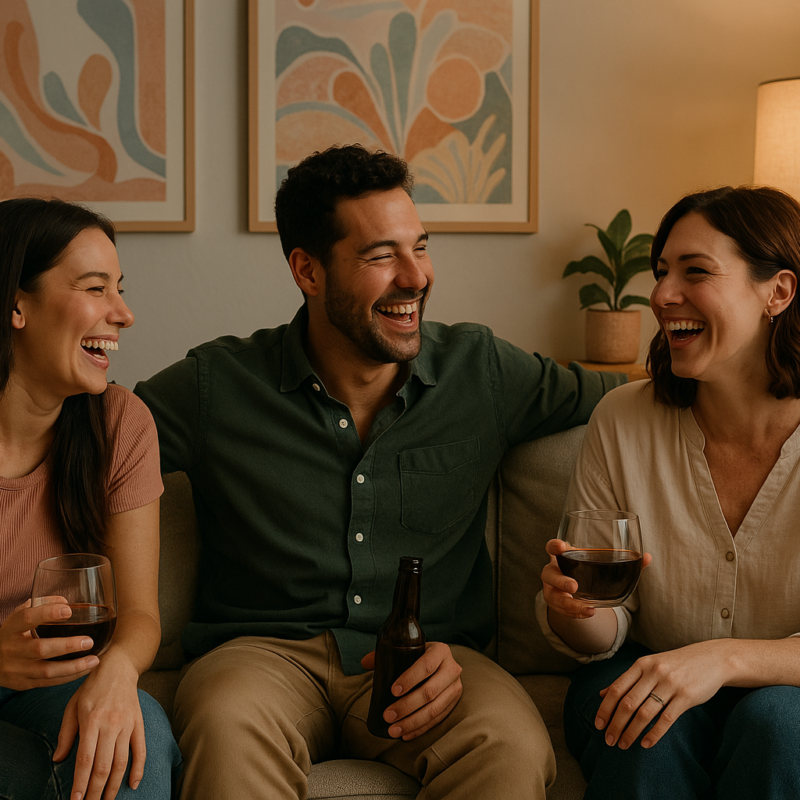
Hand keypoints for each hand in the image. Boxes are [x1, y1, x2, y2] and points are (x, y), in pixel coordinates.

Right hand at [0, 601, 99, 690]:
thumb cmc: (13, 633)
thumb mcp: (20, 616)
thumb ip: (42, 605)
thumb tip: (66, 602)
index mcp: (12, 628)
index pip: (27, 618)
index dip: (48, 613)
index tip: (69, 611)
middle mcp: (13, 649)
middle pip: (40, 649)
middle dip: (67, 646)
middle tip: (88, 641)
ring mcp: (17, 669)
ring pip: (46, 671)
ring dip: (73, 666)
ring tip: (94, 660)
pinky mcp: (23, 683)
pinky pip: (48, 682)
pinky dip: (68, 677)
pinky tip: (85, 670)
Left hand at [54, 650, 144, 799]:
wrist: (119, 667)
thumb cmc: (92, 688)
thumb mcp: (72, 707)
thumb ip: (66, 734)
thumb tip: (58, 760)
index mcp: (92, 721)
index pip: (85, 759)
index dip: (80, 783)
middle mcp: (111, 724)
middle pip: (103, 766)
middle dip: (95, 791)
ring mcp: (127, 724)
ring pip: (121, 762)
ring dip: (113, 786)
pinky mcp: (139, 723)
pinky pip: (140, 750)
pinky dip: (138, 769)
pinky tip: (133, 785)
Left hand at [361, 641, 462, 739]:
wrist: (440, 662)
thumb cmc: (419, 656)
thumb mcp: (406, 650)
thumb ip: (385, 654)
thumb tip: (365, 663)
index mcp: (440, 651)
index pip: (426, 665)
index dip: (410, 679)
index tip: (393, 691)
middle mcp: (452, 668)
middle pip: (430, 691)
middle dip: (407, 706)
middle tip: (388, 715)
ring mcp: (455, 687)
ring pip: (435, 709)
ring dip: (413, 722)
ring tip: (394, 729)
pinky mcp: (455, 702)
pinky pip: (438, 719)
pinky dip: (421, 728)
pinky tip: (406, 734)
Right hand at [541, 539, 651, 619]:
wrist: (574, 586)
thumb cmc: (588, 568)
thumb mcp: (600, 562)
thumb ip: (624, 559)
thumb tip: (648, 557)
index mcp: (563, 555)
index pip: (552, 547)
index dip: (554, 547)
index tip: (560, 547)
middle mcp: (553, 571)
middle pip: (548, 574)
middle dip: (560, 580)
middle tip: (574, 586)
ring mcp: (552, 589)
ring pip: (553, 597)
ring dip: (569, 604)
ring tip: (588, 609)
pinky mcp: (556, 604)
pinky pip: (562, 611)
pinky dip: (575, 614)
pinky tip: (589, 614)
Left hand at [595, 641, 731, 749]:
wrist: (711, 659)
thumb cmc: (676, 664)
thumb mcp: (649, 665)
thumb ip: (627, 679)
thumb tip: (602, 694)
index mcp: (641, 664)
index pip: (617, 688)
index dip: (605, 708)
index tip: (597, 724)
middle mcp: (653, 673)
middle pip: (628, 703)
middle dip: (616, 724)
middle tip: (609, 740)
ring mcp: (670, 684)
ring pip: (644, 713)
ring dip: (631, 732)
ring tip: (623, 744)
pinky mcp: (686, 696)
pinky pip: (666, 719)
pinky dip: (653, 733)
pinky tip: (645, 743)